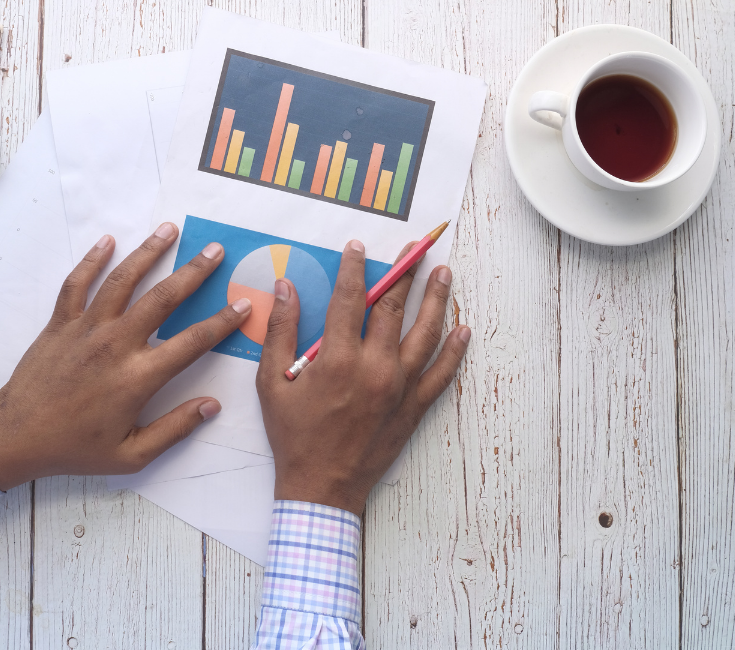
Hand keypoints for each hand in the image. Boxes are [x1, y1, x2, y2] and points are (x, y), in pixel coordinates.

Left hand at [0, 223, 251, 489]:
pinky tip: (108, 241)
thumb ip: (175, 429)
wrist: (16, 437)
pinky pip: (78, 284)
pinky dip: (93, 260)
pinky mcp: (60, 323)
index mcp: (138, 377)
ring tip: (169, 230)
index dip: (222, 322)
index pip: (192, 342)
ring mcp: (86, 329)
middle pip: (163, 298)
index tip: (243, 304)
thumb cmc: (74, 449)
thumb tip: (212, 407)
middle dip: (193, 272)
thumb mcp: (131, 455)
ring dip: (148, 252)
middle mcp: (116, 344)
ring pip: (123, 281)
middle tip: (215, 251)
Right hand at [256, 239, 469, 516]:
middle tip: (414, 249)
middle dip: (402, 273)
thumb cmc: (294, 436)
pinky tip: (462, 330)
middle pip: (392, 308)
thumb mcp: (271, 383)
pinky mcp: (414, 408)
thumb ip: (279, 331)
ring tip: (444, 274)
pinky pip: (441, 374)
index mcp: (338, 359)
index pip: (348, 298)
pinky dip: (454, 351)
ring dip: (436, 300)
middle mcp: (375, 368)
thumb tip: (284, 288)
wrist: (322, 487)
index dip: (353, 268)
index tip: (357, 247)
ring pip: (425, 334)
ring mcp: (400, 388)